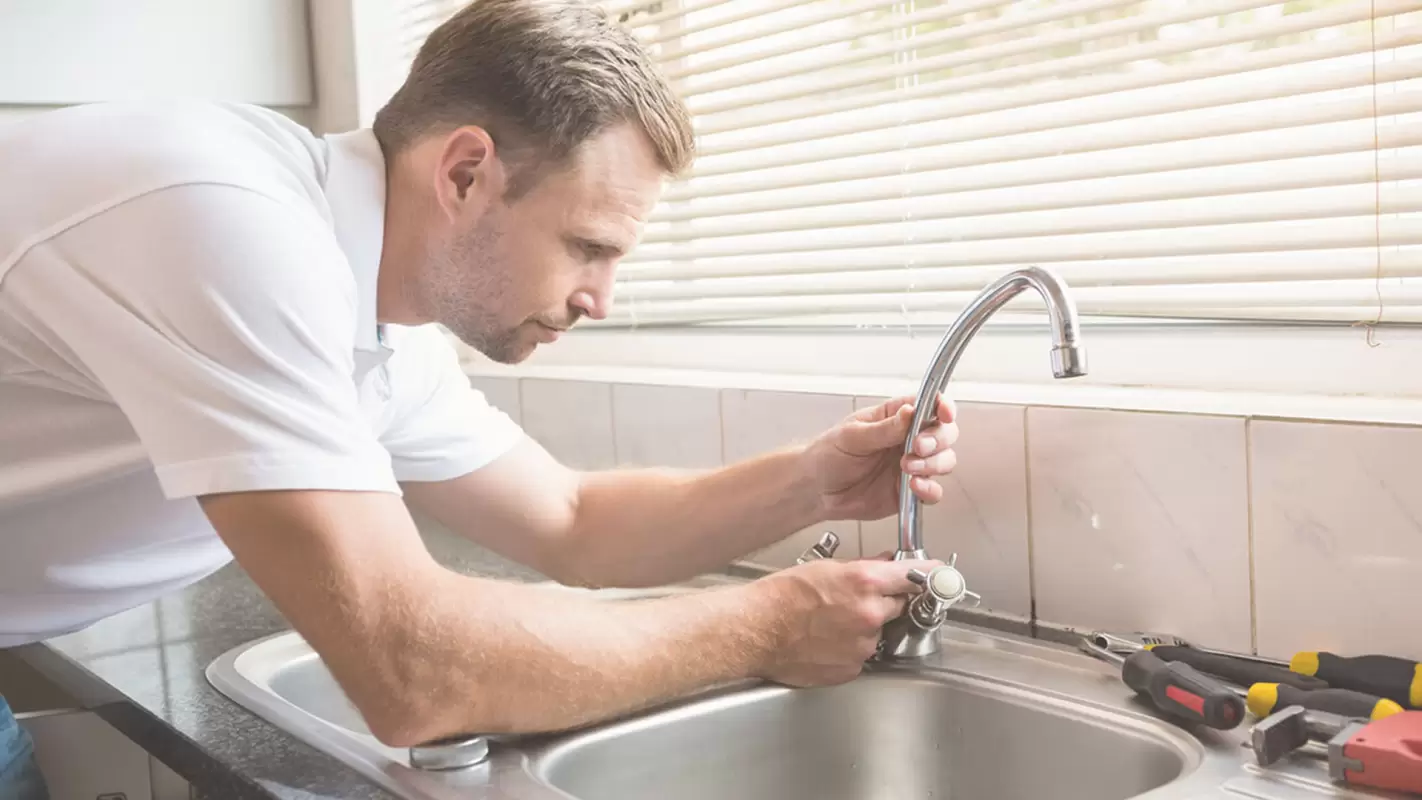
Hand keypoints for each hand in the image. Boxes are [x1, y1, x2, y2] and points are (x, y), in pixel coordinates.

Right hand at [752, 557, 939, 686]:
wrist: (755, 629)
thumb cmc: (781, 596)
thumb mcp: (825, 567)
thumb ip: (864, 568)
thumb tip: (886, 565)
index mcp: (866, 583)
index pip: (914, 577)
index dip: (929, 574)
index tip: (940, 574)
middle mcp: (870, 615)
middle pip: (897, 606)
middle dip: (884, 602)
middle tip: (856, 599)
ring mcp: (862, 646)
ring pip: (878, 633)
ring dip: (864, 628)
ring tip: (829, 623)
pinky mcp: (851, 669)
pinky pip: (861, 655)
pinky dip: (849, 648)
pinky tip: (824, 640)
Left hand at [803, 394, 957, 520]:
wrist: (816, 490)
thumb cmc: (828, 455)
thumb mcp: (852, 436)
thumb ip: (884, 428)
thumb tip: (910, 412)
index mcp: (895, 417)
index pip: (929, 405)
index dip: (943, 407)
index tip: (944, 413)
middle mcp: (908, 439)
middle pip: (944, 433)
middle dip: (937, 439)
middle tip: (917, 446)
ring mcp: (913, 465)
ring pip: (945, 461)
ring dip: (933, 464)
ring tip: (908, 467)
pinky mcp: (911, 490)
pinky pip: (934, 491)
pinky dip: (930, 489)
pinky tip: (913, 486)